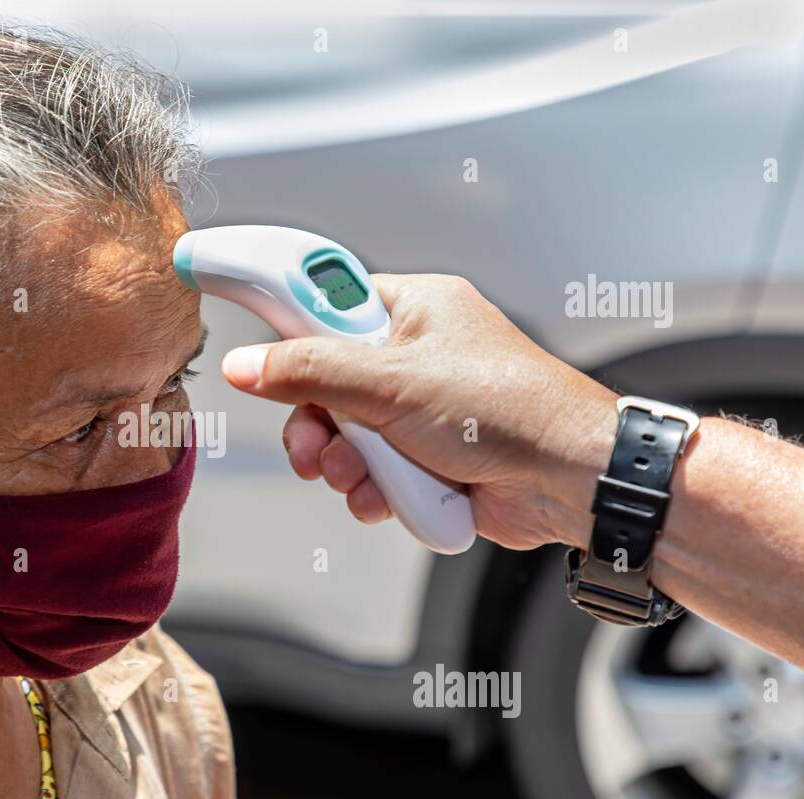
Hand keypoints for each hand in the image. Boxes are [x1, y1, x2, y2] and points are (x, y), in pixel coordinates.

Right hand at [220, 273, 619, 550]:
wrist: (570, 481)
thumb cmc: (511, 410)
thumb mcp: (393, 382)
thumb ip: (311, 371)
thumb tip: (247, 365)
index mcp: (413, 309)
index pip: (324, 297)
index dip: (280, 311)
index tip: (234, 305)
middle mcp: (413, 355)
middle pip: (322, 379)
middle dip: (315, 421)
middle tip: (315, 443)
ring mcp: (418, 409)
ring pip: (342, 432)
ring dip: (343, 462)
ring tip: (363, 477)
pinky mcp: (424, 457)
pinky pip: (369, 469)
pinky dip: (371, 487)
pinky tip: (387, 497)